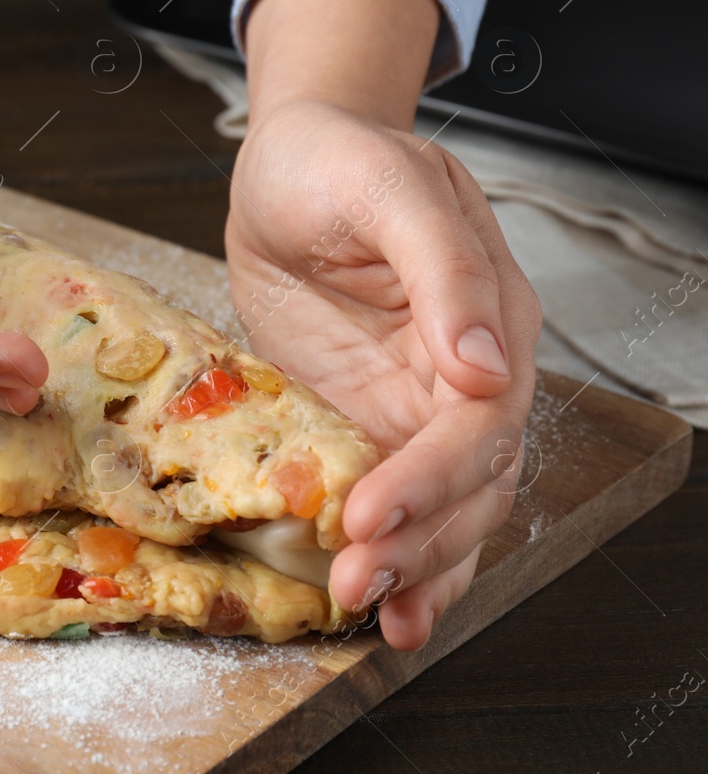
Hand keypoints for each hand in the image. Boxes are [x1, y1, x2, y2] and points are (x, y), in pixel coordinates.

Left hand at [232, 0, 540, 649]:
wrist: (286, 165)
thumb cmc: (338, 161)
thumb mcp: (388, 188)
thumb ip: (443, 268)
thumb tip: (483, 364)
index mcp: (486, 320)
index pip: (478, 421)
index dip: (432, 475)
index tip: (371, 512)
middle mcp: (462, 376)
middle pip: (468, 483)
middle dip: (419, 540)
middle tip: (357, 580)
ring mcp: (413, 406)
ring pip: (445, 509)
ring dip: (415, 567)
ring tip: (370, 611)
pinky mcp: (364, 423)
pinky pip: (395, 502)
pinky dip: (398, 558)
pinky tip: (382, 608)